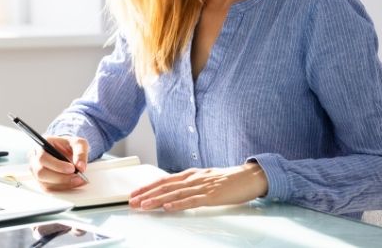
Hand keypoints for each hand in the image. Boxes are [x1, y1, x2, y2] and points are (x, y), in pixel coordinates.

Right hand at [28, 135, 88, 190]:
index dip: (57, 165)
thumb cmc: (69, 146)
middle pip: (41, 173)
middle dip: (61, 177)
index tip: (72, 168)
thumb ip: (80, 152)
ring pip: (45, 184)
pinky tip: (73, 184)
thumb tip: (81, 167)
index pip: (43, 158)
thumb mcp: (78, 143)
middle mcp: (35, 159)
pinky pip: (49, 189)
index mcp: (42, 146)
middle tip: (77, 177)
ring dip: (63, 184)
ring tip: (78, 180)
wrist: (66, 152)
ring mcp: (36, 172)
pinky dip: (63, 188)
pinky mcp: (41, 182)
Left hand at [128, 162, 267, 210]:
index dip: (148, 187)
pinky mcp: (212, 196)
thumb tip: (175, 191)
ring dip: (158, 200)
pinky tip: (169, 208)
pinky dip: (179, 204)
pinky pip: (193, 201)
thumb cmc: (228, 179)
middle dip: (147, 194)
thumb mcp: (205, 179)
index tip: (135, 193)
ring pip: (175, 193)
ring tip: (144, 205)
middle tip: (133, 201)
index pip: (164, 180)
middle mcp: (193, 178)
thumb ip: (190, 184)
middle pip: (166, 186)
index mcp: (191, 174)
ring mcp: (202, 186)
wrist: (249, 176)